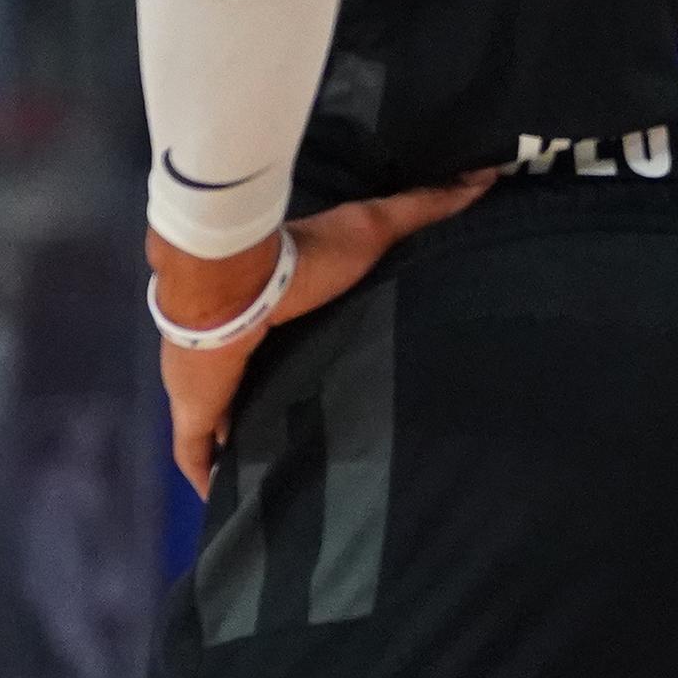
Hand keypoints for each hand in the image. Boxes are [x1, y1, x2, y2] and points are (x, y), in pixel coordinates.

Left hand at [155, 172, 492, 496]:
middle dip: (281, 412)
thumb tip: (483, 174)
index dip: (314, 362)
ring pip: (229, 426)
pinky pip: (197, 457)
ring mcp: (213, 387)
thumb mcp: (373, 231)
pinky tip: (228, 503)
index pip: (295, 343)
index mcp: (279, 316)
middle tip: (325, 445)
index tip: (347, 384)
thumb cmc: (300, 263)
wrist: (228, 286)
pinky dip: (209, 479)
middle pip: (263, 389)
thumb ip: (422, 209)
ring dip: (247, 448)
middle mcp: (244, 353)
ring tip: (285, 482)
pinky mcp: (194, 415)